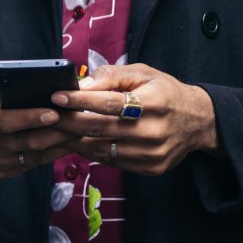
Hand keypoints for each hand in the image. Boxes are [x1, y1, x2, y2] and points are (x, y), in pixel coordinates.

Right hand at [0, 73, 76, 178]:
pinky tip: (67, 142)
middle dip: (58, 130)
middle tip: (83, 119)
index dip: (30, 118)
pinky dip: (51, 153)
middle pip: (27, 140)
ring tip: (82, 130)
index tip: (54, 112)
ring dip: (60, 143)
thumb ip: (5, 86)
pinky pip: (31, 163)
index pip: (6, 121)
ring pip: (34, 154)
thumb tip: (41, 82)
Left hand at [51, 63, 219, 174]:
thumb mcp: (143, 74)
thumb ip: (111, 76)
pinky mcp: (150, 168)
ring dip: (71, 141)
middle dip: (66, 123)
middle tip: (43, 117)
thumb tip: (79, 85)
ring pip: (101, 149)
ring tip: (51, 132)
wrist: (199, 122)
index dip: (80, 101)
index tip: (55, 97)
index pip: (109, 103)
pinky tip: (73, 143)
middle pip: (100, 128)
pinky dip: (88, 152)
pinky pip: (110, 161)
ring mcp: (152, 153)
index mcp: (155, 103)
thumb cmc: (164, 93)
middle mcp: (154, 131)